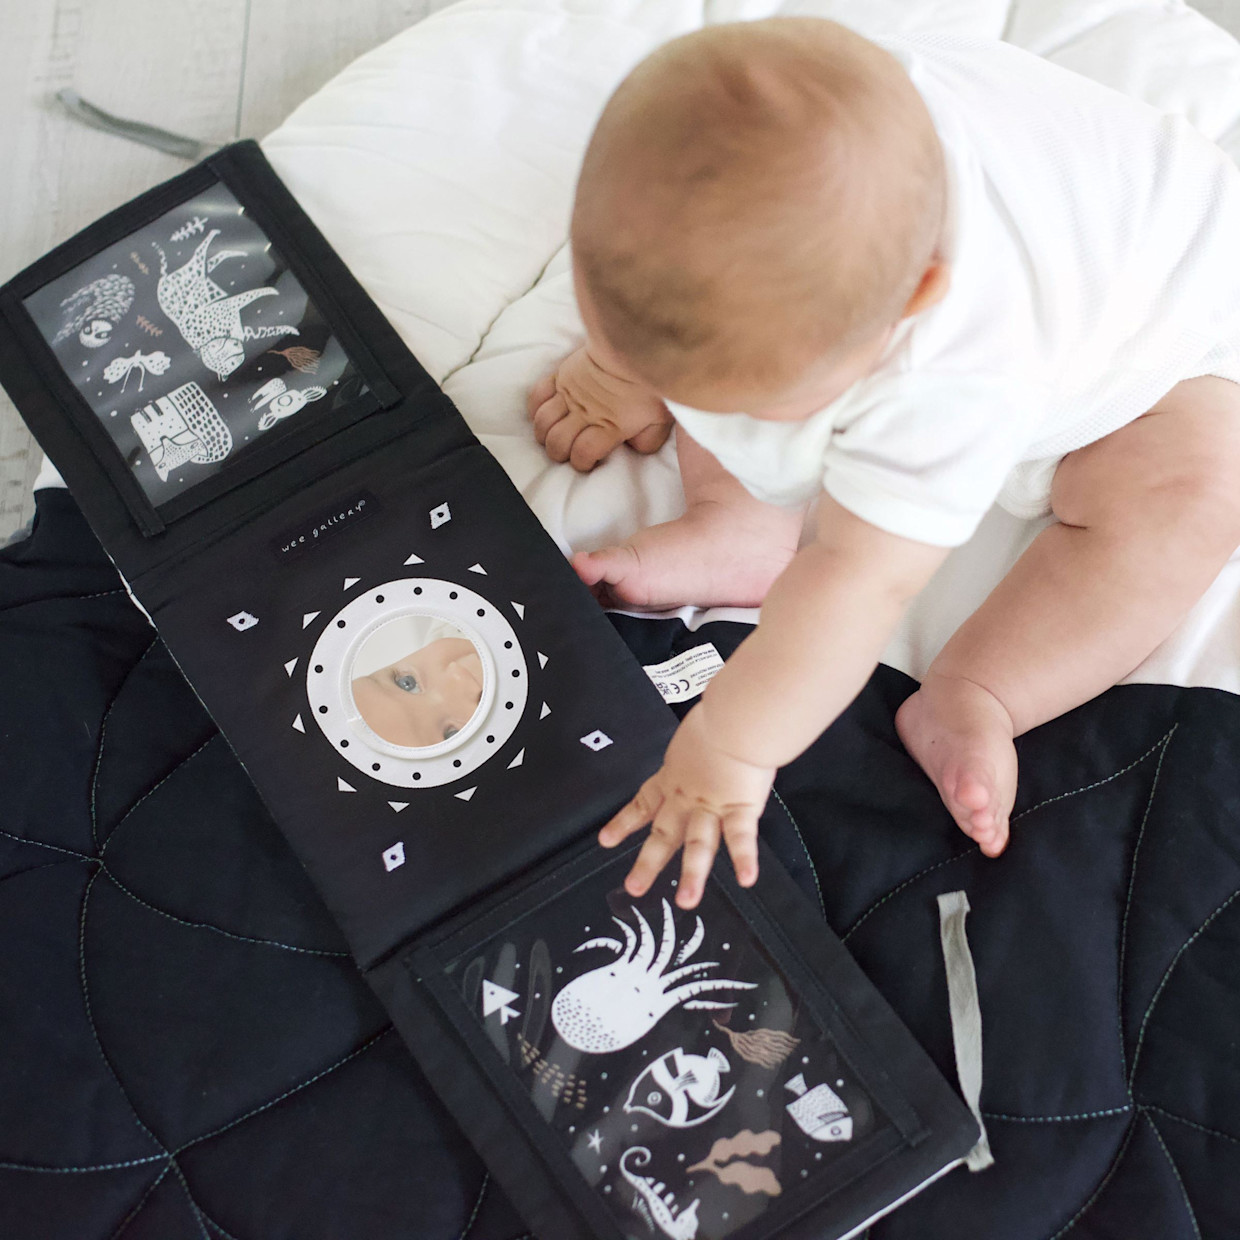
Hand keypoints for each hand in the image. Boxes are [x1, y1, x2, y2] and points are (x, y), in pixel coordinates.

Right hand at [527, 345, 671, 470]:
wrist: (637, 343)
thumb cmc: (652, 382)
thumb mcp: (661, 418)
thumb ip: (648, 440)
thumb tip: (634, 449)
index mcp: (610, 426)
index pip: (583, 453)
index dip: (581, 463)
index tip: (587, 462)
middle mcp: (586, 413)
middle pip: (558, 441)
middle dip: (558, 453)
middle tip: (566, 453)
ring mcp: (571, 393)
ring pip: (544, 422)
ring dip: (544, 435)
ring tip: (552, 436)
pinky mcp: (562, 375)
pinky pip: (537, 395)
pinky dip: (535, 408)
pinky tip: (542, 415)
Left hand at [598, 705, 774, 908]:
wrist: (737, 715)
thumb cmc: (725, 713)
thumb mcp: (701, 730)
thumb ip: (702, 743)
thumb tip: (711, 740)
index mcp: (676, 775)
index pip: (644, 801)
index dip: (625, 822)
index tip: (606, 841)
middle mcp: (689, 795)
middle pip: (665, 832)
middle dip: (649, 862)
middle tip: (633, 888)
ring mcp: (713, 804)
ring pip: (698, 844)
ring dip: (692, 874)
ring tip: (686, 901)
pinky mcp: (740, 806)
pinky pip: (741, 837)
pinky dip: (744, 859)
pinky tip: (747, 880)